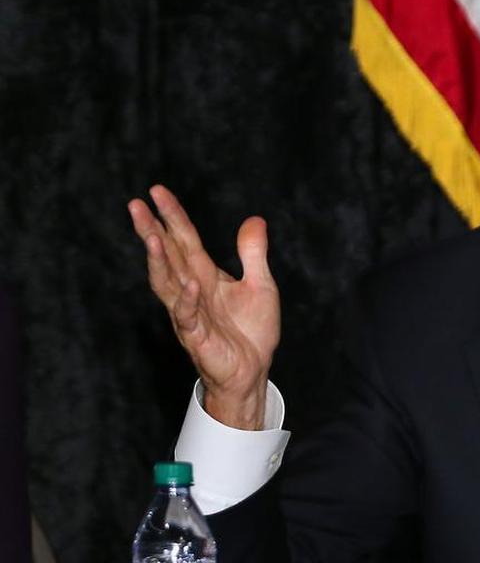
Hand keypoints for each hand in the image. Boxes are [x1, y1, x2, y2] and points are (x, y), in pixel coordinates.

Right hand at [128, 185, 279, 428]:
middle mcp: (192, 291)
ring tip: (152, 236)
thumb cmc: (252, 330)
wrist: (253, 371)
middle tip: (135, 205)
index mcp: (205, 275)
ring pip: (168, 284)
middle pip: (168, 256)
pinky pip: (189, 317)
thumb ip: (253, 253)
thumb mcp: (261, 284)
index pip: (184, 240)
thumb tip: (254, 219)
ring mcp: (191, 314)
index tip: (155, 191)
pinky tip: (191, 284)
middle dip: (151, 231)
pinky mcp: (199, 337)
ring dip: (159, 261)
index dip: (171, 216)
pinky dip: (189, 301)